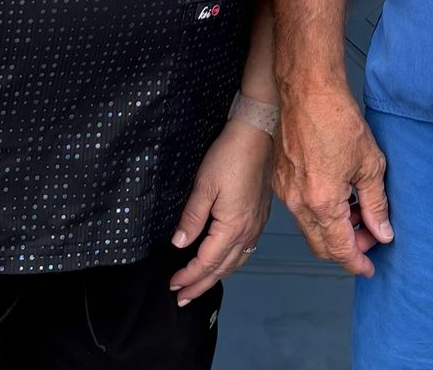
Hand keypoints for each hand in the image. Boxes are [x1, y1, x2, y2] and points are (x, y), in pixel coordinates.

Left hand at [168, 119, 275, 305]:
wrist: (256, 134)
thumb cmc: (228, 157)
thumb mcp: (204, 186)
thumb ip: (192, 218)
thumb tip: (179, 244)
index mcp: (232, 227)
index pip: (207, 261)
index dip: (189, 275)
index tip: (172, 284)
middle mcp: (248, 232)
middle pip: (223, 268)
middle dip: (201, 285)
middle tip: (182, 298)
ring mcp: (256, 225)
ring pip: (236, 262)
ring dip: (217, 277)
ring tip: (201, 286)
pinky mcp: (260, 217)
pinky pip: (246, 250)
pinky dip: (231, 263)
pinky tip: (224, 262)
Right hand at [273, 82, 392, 277]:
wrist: (308, 89)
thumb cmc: (336, 117)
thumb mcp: (370, 164)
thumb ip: (376, 204)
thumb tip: (382, 231)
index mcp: (321, 202)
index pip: (340, 249)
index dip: (358, 263)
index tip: (370, 268)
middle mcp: (298, 202)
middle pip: (322, 246)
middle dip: (347, 249)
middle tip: (370, 236)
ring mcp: (285, 191)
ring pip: (310, 229)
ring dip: (333, 230)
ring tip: (358, 212)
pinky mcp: (280, 179)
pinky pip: (300, 210)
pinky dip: (319, 214)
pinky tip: (339, 196)